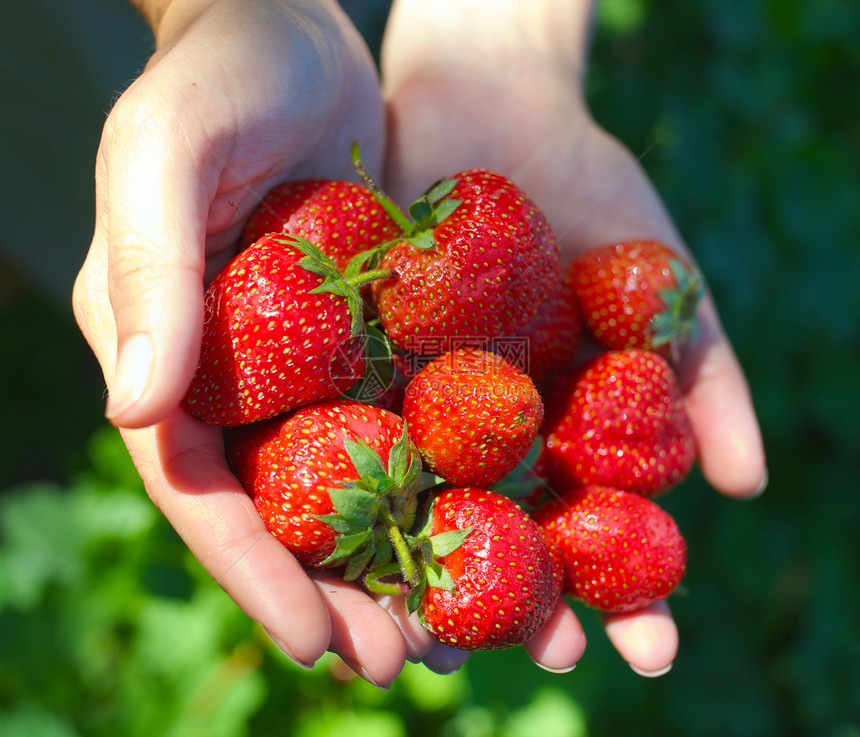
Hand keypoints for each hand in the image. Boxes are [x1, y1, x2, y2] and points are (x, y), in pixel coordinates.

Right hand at [73, 0, 420, 687]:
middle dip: (334, 592)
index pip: (200, 487)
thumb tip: (132, 407)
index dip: (252, 571)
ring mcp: (301, 360)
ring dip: (392, 561)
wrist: (289, 28)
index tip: (314, 643)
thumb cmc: (216, 76)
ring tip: (452, 637)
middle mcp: (230, 373)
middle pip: (281, 508)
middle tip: (400, 667)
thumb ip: (148, 272)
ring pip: (346, 483)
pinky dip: (435, 481)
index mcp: (164, 351)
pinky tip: (482, 529)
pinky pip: (403, 420)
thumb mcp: (166, 154)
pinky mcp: (365, 334)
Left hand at [380, 0, 766, 674]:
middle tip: (543, 658)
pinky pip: (341, 434)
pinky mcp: (347, 363)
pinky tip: (349, 548)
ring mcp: (413, 401)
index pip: (600, 528)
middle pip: (509, 536)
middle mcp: (484, 430)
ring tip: (435, 646)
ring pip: (420, 509)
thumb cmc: (588, 185)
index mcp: (561, 424)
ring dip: (429, 580)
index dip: (628, 592)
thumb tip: (747, 489)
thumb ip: (705, 374)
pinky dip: (346, 492)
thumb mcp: (663, 278)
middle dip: (527, 602)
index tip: (651, 650)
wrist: (487, 98)